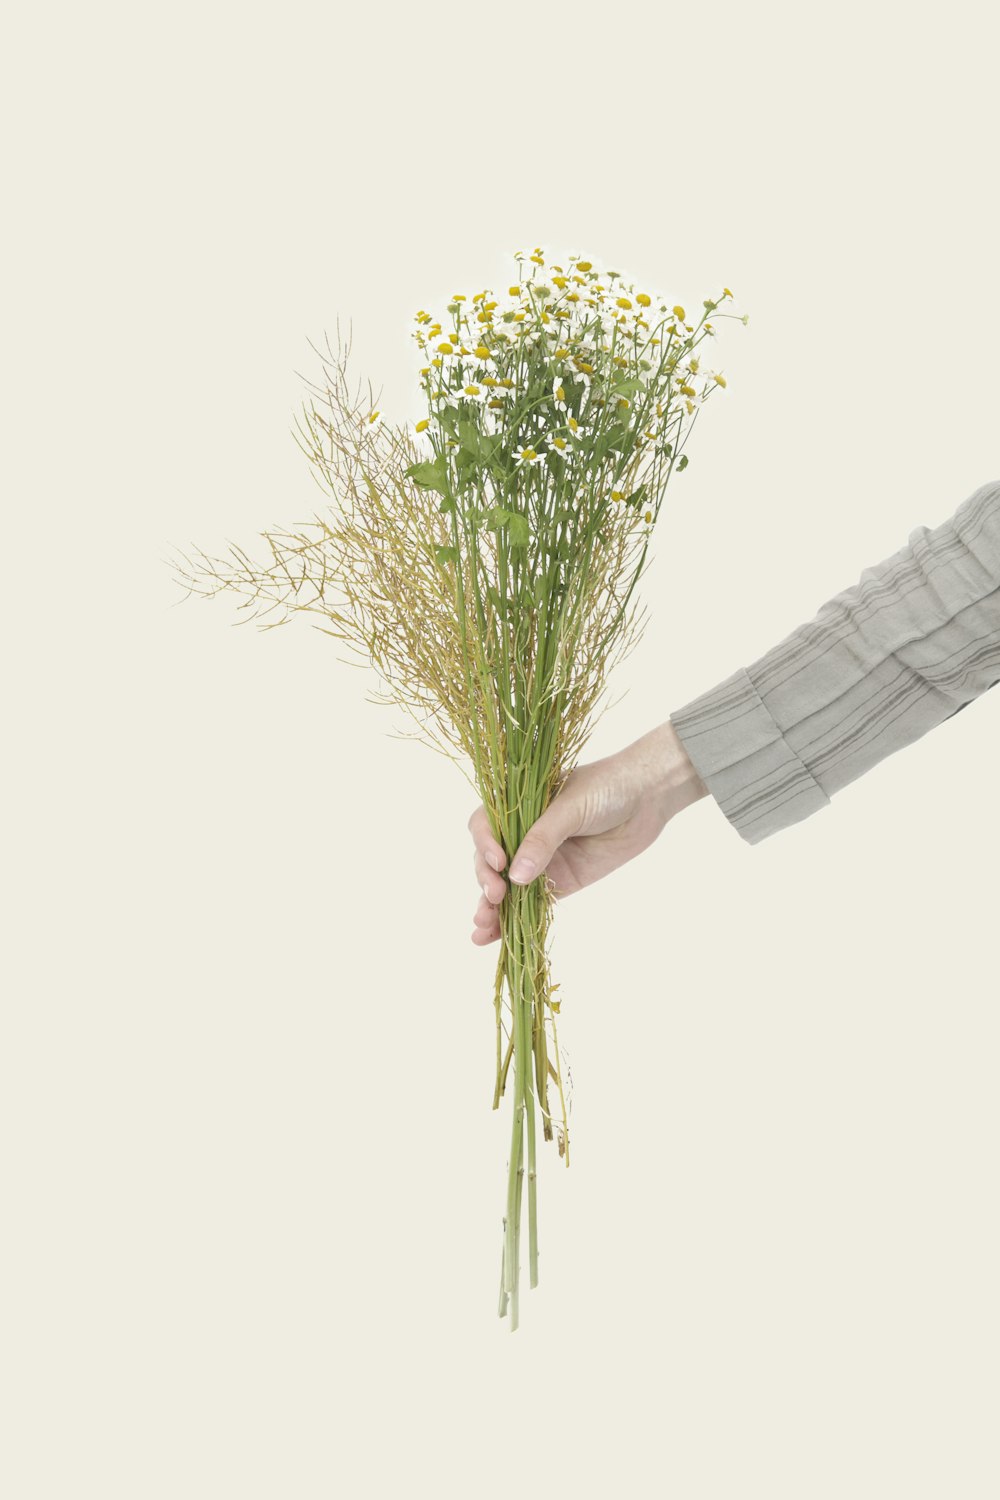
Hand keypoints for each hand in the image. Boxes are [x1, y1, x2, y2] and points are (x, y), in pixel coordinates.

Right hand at [468, 719, 708, 944]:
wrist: (648, 797)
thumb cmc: (606, 787)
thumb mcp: (570, 807)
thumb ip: (543, 839)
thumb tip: (515, 877)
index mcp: (517, 805)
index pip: (485, 826)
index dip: (485, 844)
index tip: (499, 862)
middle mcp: (523, 833)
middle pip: (490, 860)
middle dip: (486, 880)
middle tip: (495, 896)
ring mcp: (541, 859)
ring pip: (506, 887)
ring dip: (490, 908)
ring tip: (482, 928)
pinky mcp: (561, 882)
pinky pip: (531, 903)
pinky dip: (512, 920)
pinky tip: (492, 937)